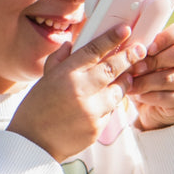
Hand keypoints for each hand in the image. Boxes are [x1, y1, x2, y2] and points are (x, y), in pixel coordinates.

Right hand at [7, 24, 145, 161]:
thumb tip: (71, 43)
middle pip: (113, 68)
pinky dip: (110, 104)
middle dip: (129, 56)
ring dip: (125, 81)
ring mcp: (91, 110)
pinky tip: (105, 101)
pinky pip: (111, 112)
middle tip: (141, 49)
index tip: (125, 30)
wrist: (32, 143)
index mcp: (67, 73)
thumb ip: (60, 59)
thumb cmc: (37, 107)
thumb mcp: (45, 77)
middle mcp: (81, 89)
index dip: (112, 38)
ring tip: (128, 75)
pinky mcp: (97, 128)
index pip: (94, 50)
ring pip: (118, 91)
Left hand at [128, 22, 173, 130]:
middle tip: (133, 68)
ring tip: (130, 84)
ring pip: (170, 78)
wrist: (158, 108)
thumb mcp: (146, 59)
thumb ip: (141, 50)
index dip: (164, 38)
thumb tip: (128, 48)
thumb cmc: (149, 74)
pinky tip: (139, 95)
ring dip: (146, 81)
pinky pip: (167, 97)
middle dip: (152, 61)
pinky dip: (149, 96)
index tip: (148, 48)